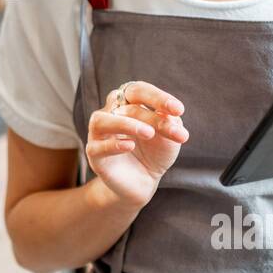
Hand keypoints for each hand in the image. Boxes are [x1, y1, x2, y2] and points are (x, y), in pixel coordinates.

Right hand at [86, 80, 189, 207]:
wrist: (144, 181)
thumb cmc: (155, 152)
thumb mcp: (169, 137)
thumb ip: (170, 123)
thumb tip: (171, 114)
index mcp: (128, 103)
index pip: (138, 91)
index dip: (157, 97)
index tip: (178, 110)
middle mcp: (110, 113)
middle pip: (121, 101)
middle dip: (148, 113)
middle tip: (171, 121)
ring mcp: (99, 134)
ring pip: (101, 120)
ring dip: (125, 124)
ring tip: (149, 133)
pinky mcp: (94, 154)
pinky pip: (97, 147)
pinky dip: (114, 145)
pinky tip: (130, 146)